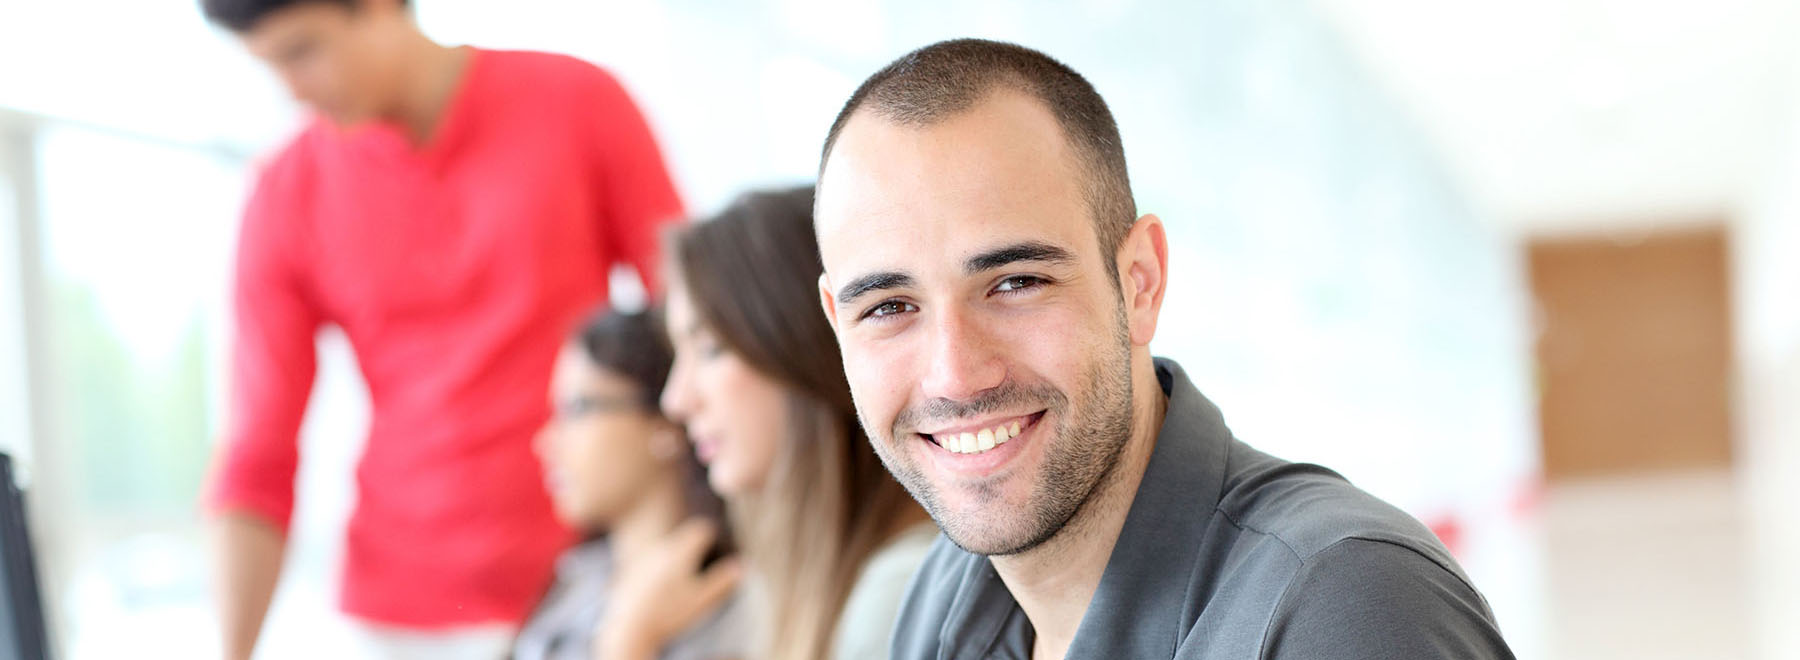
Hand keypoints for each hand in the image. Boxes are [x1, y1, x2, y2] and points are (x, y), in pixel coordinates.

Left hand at [594, 519, 742, 659]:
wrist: (630, 630)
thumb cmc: (670, 614)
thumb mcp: (703, 600)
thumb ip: (723, 581)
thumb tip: (741, 566)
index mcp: (680, 553)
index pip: (701, 530)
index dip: (712, 537)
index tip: (717, 549)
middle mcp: (660, 551)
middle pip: (682, 539)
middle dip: (694, 548)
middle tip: (704, 565)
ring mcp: (642, 563)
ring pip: (664, 552)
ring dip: (675, 560)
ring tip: (682, 582)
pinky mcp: (629, 576)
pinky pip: (648, 567)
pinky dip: (657, 574)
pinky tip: (661, 593)